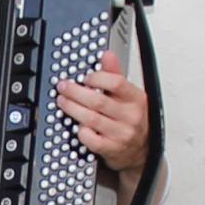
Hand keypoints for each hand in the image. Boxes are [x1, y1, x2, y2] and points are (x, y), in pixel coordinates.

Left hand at [57, 31, 148, 171]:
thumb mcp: (129, 96)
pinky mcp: (112, 149)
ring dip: (72, 108)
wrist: (141, 150)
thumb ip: (116, 75)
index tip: (85, 78)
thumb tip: (107, 54)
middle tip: (63, 87)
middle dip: (76, 92)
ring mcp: (122, 134)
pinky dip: (81, 131)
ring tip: (62, 101)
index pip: (116, 83)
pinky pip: (91, 139)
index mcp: (136, 99)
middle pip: (98, 101)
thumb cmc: (132, 119)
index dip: (97, 78)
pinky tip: (76, 124)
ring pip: (91, 119)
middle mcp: (131, 117)